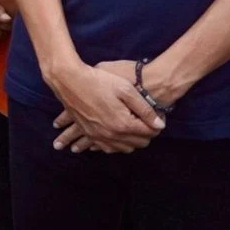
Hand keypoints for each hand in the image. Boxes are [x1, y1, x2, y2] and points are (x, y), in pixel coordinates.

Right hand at [49, 61, 163, 153]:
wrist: (69, 80)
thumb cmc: (99, 81)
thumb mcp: (125, 90)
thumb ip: (145, 109)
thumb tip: (160, 125)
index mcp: (123, 124)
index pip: (149, 133)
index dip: (155, 125)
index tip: (155, 117)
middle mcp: (111, 135)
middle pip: (138, 143)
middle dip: (145, 134)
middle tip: (145, 121)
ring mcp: (98, 136)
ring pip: (123, 148)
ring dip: (131, 141)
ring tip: (132, 128)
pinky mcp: (88, 134)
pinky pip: (106, 148)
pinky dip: (114, 145)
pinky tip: (116, 137)